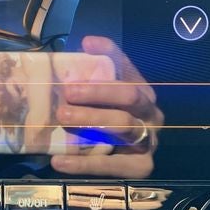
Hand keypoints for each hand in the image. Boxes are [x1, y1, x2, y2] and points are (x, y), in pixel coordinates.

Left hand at [51, 35, 162, 178]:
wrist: (124, 164)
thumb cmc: (106, 124)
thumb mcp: (103, 97)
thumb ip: (98, 71)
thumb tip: (88, 42)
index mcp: (143, 93)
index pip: (129, 69)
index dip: (110, 54)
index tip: (85, 45)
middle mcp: (151, 115)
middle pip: (129, 96)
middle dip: (97, 92)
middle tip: (67, 92)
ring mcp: (149, 141)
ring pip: (123, 126)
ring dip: (92, 119)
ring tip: (62, 116)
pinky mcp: (140, 167)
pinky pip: (112, 165)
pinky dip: (84, 164)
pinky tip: (59, 161)